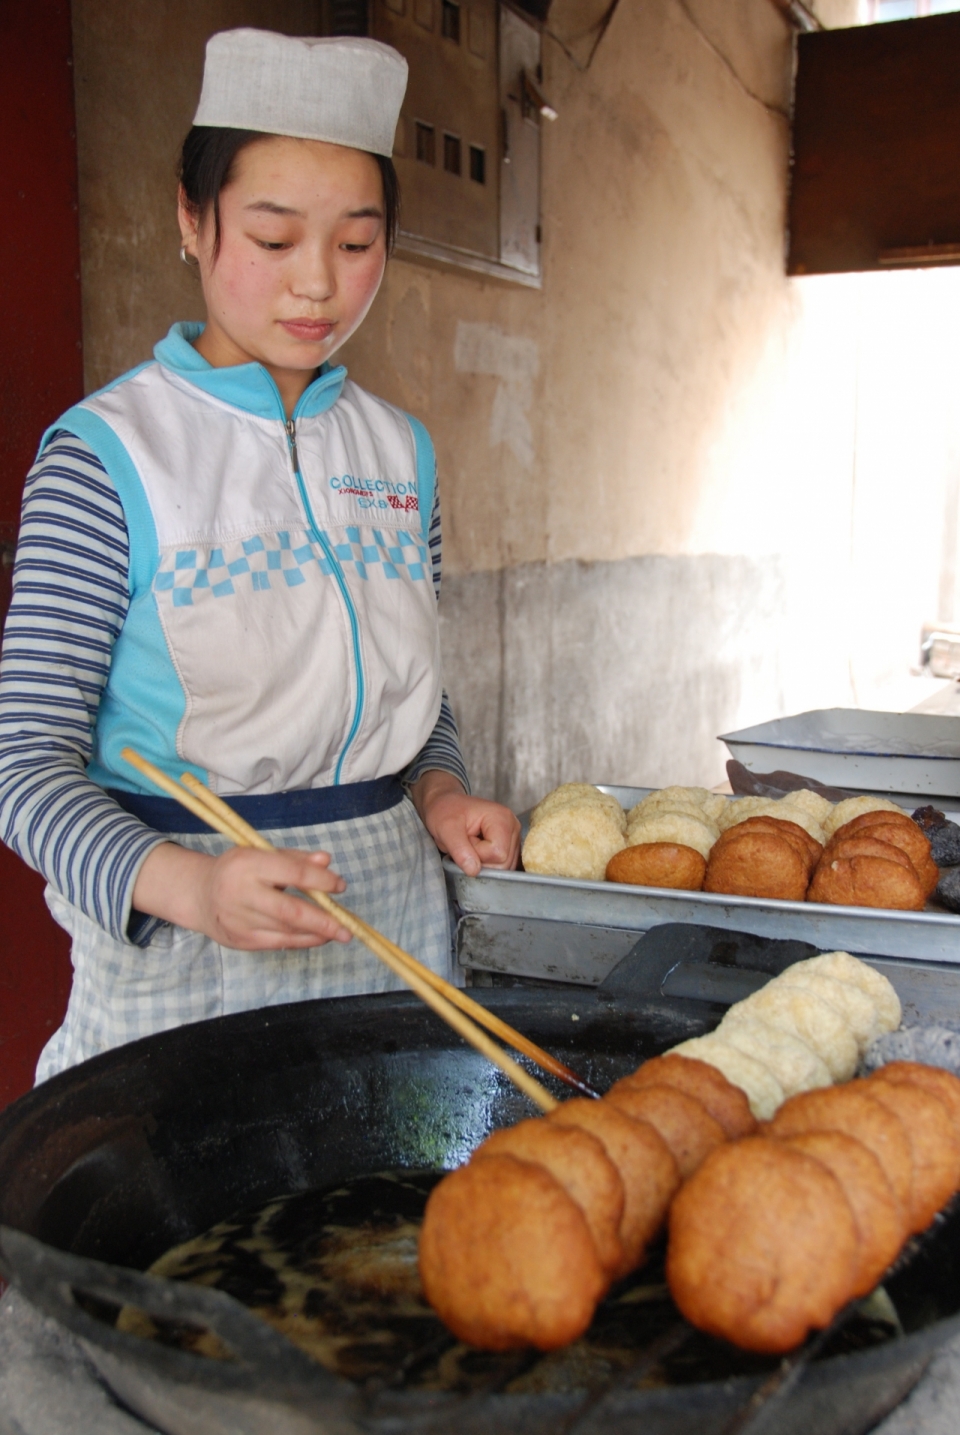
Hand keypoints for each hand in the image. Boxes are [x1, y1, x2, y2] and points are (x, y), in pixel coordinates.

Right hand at [132, 842, 351, 948]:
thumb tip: (326, 861)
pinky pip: (277, 943)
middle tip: (347, 928)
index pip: (293, 873)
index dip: (321, 881)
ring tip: (337, 933)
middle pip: (290, 910)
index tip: (340, 886)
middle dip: (323, 921)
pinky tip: (317, 938)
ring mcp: (238, 920)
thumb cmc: (239, 870)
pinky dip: (301, 941)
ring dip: (316, 934)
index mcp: (248, 863)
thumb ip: (295, 859)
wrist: (200, 894)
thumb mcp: (262, 854)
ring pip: (286, 931)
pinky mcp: (239, 940)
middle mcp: (241, 892)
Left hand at [410, 770, 520, 876]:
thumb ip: (459, 849)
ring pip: (503, 867)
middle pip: (503, 863)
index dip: (477, 853)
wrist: (444, 806)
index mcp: (502, 818)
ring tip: (471, 843)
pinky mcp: (509, 847)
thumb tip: (473, 871)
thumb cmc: (444, 812)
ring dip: (483, 862)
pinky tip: (478, 849)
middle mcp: (513, 827)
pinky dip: (487, 863)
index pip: (497, 853)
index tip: (465, 838)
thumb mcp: (446, 829)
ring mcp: (513, 838)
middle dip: (480, 859)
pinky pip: (501, 867)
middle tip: (467, 841)